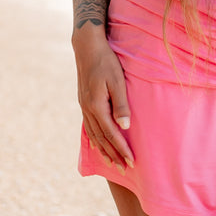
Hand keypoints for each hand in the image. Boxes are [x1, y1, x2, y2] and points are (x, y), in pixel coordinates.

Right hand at [73, 28, 133, 168]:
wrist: (87, 47)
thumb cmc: (106, 61)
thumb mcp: (117, 81)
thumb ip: (121, 104)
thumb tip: (125, 127)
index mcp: (96, 106)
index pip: (111, 134)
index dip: (122, 149)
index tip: (132, 161)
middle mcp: (88, 109)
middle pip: (101, 138)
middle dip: (114, 154)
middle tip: (125, 168)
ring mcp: (84, 106)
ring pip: (94, 134)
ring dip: (103, 149)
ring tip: (112, 161)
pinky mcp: (83, 102)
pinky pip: (89, 126)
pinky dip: (94, 138)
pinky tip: (97, 143)